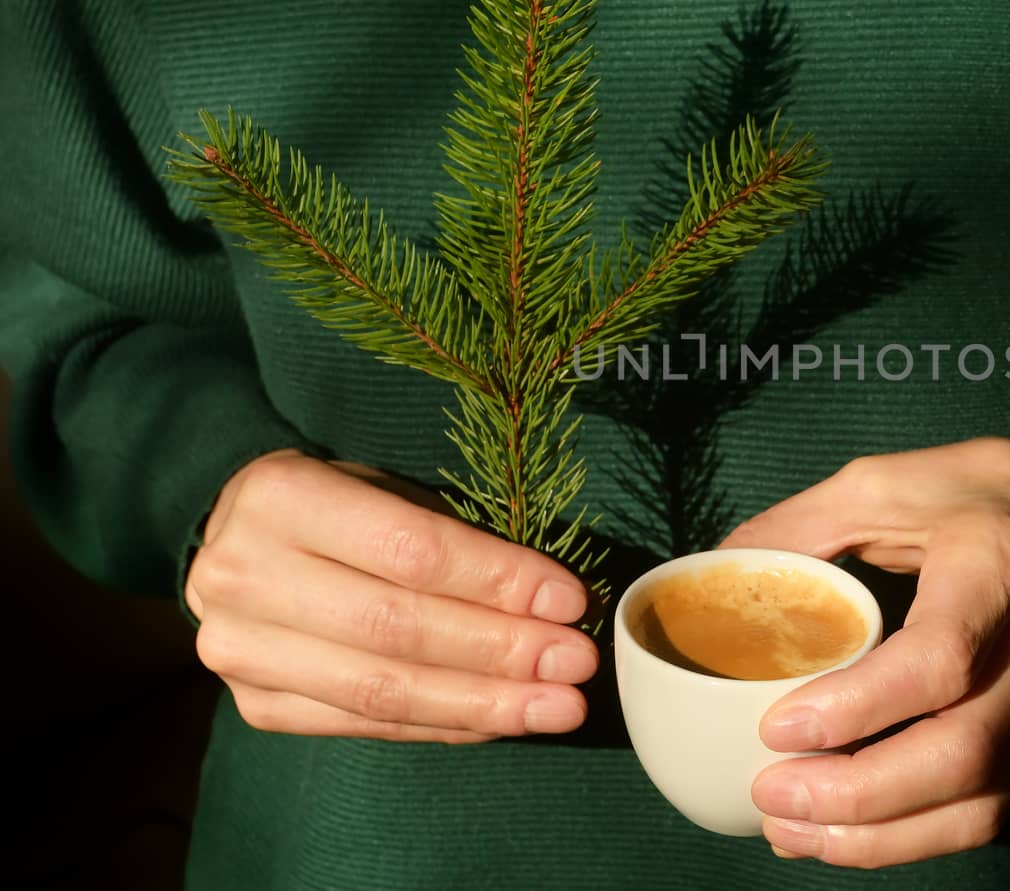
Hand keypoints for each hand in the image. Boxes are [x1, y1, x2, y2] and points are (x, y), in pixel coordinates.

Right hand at [186, 449, 596, 741]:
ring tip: (556, 707)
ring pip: (381, 690)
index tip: (569, 601)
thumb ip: (450, 538)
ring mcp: (240, 650)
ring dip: (483, 703)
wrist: (231, 536)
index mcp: (282, 497)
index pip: (412, 551)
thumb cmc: (337, 502)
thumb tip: (551, 604)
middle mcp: (245, 576)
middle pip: (397, 628)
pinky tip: (501, 721)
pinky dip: (443, 725)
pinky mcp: (255, 704)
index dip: (496, 580)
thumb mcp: (384, 487)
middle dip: (500, 651)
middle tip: (575, 663)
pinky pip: (365, 725)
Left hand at [720, 425, 1009, 867]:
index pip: (942, 659)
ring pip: (979, 801)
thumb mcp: (892, 480)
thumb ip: (803, 525)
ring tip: (790, 832)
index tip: (777, 725)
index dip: (858, 706)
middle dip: (860, 794)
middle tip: (770, 794)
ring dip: (879, 836)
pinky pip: (982, 812)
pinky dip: (909, 839)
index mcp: (997, 568)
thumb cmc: (992, 491)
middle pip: (965, 754)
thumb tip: (717, 573)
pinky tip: (840, 835)